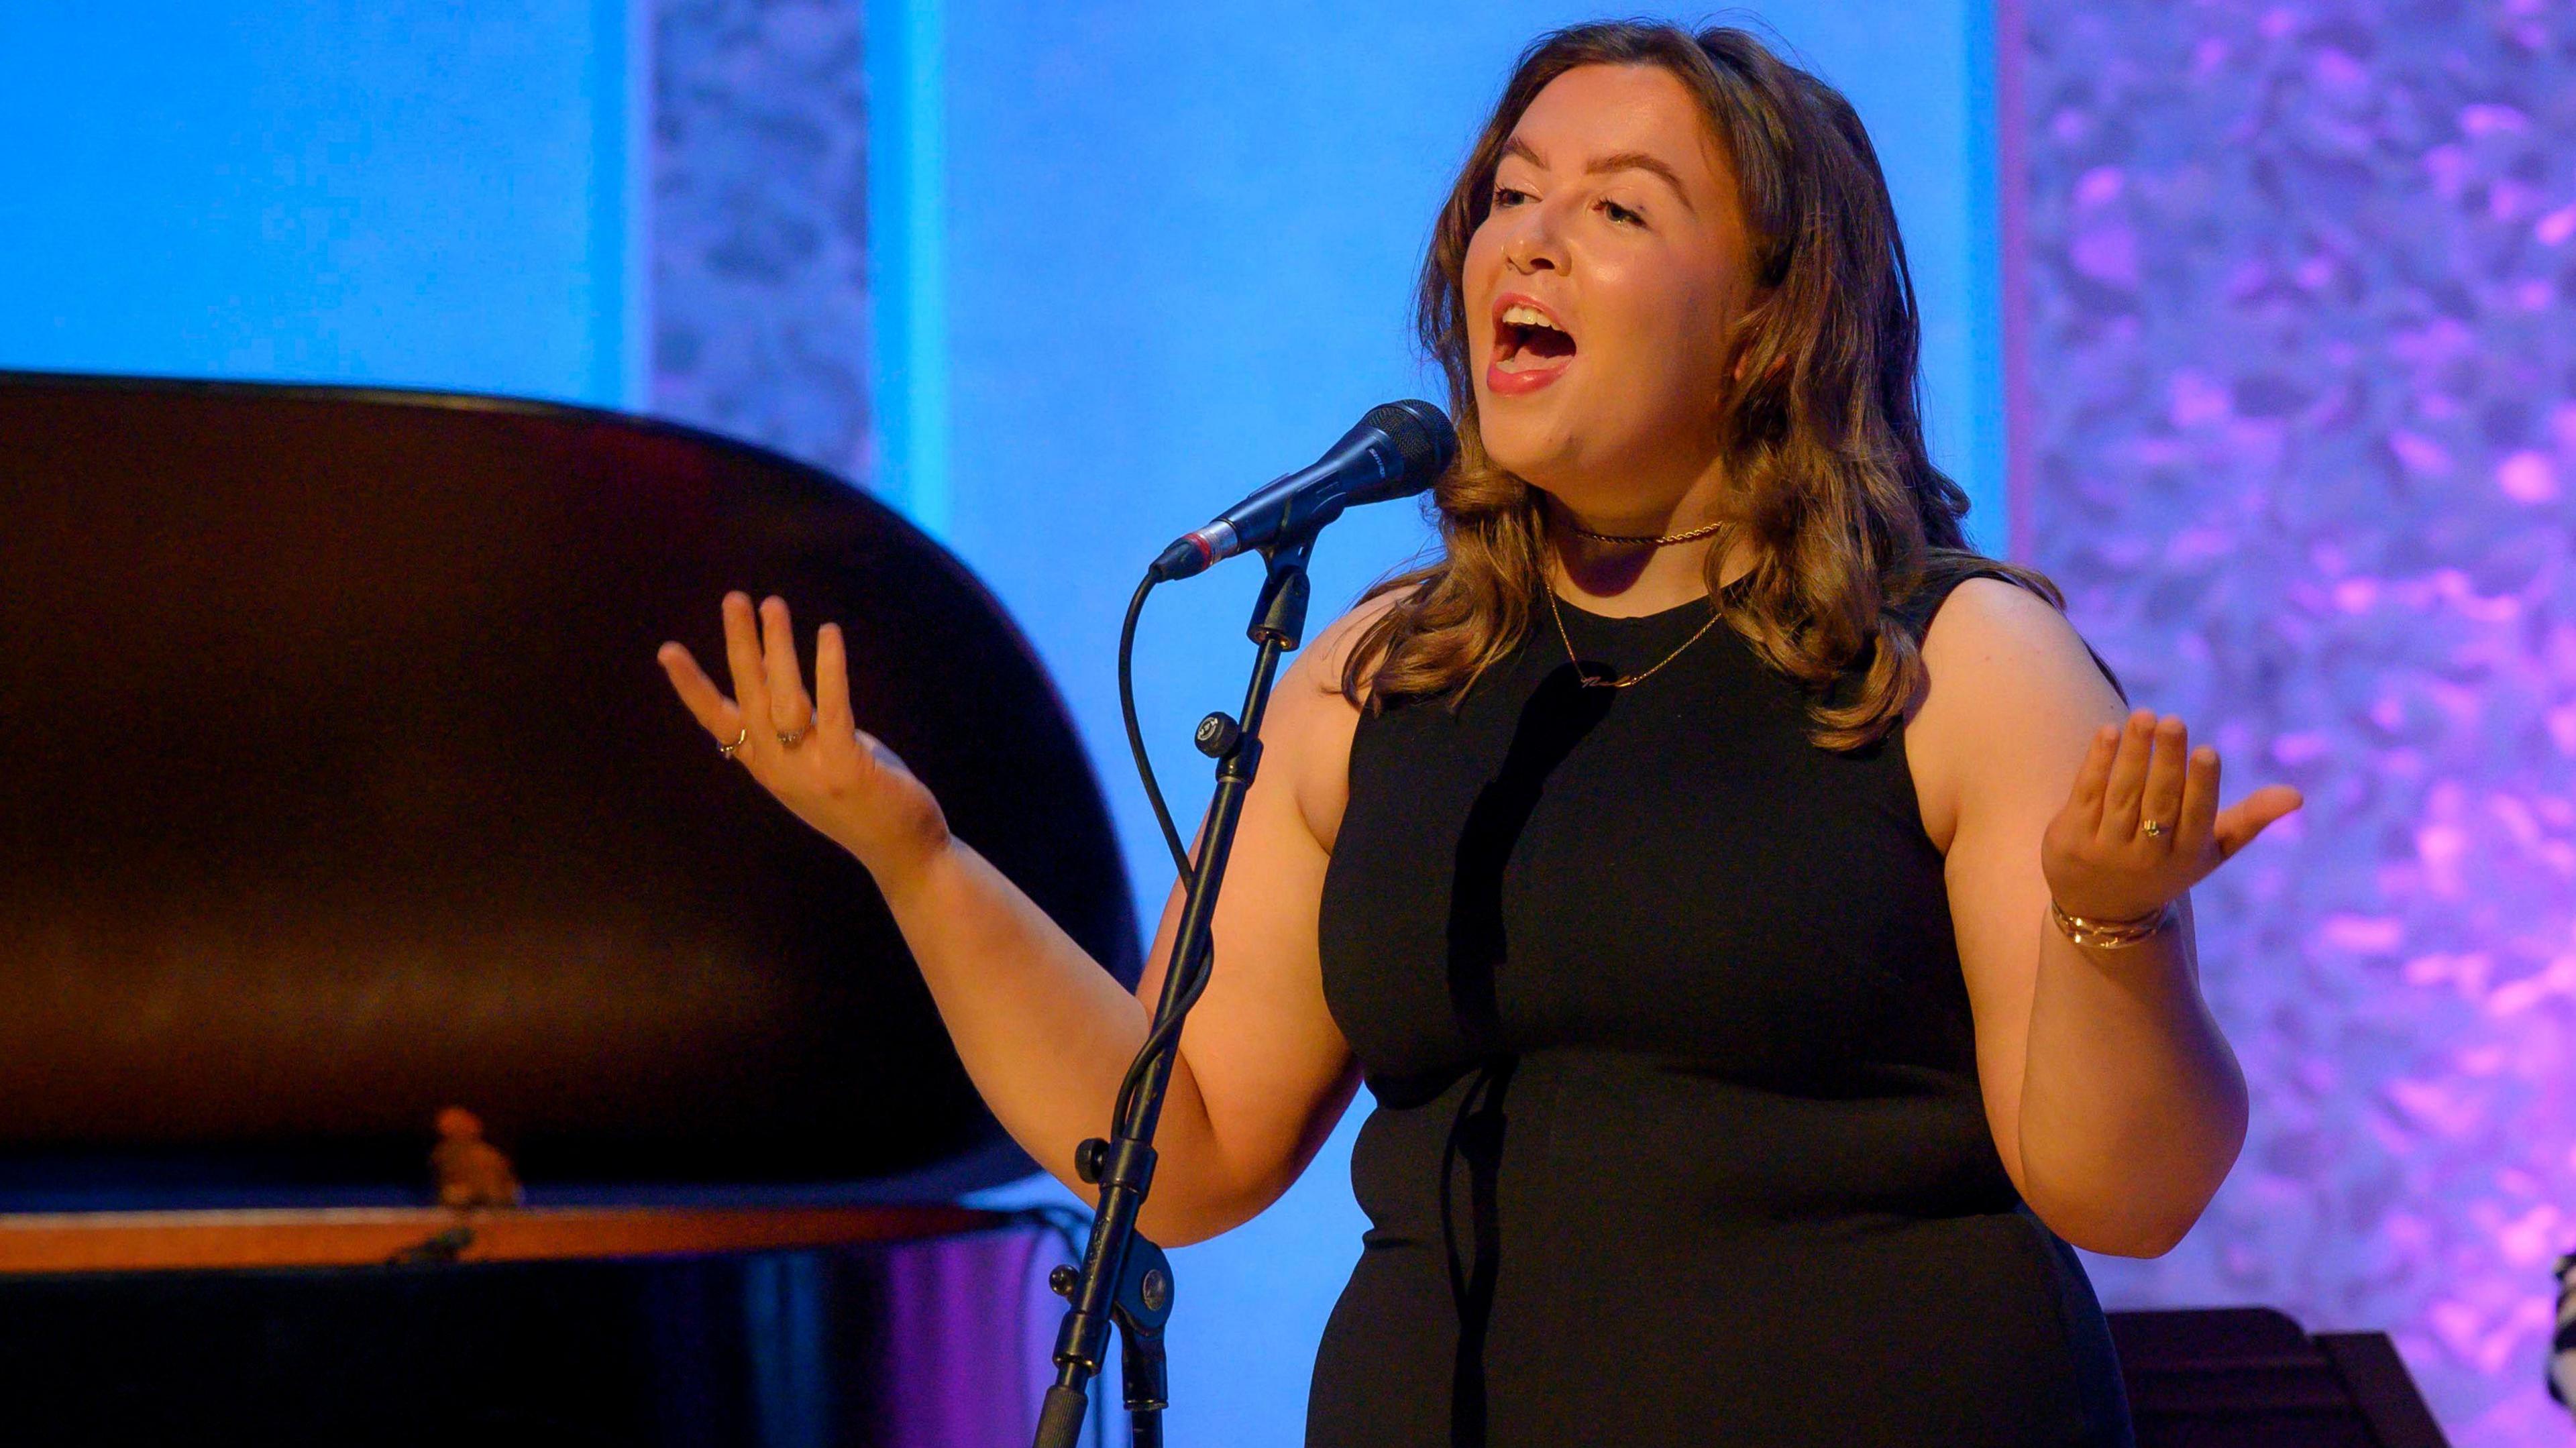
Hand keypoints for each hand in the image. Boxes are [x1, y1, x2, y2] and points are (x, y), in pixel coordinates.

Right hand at [658, 592, 950, 883]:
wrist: (902, 852)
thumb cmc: (861, 797)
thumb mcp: (816, 754)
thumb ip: (795, 718)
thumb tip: (774, 664)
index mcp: (765, 765)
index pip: (718, 721)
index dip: (692, 687)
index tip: (666, 650)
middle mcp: (779, 768)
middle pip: (749, 697)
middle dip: (740, 645)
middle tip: (734, 599)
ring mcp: (810, 770)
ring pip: (785, 699)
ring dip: (778, 648)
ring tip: (773, 604)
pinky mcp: (845, 769)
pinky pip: (833, 710)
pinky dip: (828, 670)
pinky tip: (827, 634)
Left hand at [2041, 709, 2302, 922]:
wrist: (2102, 911)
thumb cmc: (2166, 866)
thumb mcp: (2210, 851)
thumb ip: (2250, 820)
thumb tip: (2297, 795)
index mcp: (2185, 855)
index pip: (2195, 817)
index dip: (2201, 786)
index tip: (2207, 751)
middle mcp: (2146, 854)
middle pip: (2158, 802)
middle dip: (2166, 762)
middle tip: (2173, 722)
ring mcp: (2106, 846)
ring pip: (2121, 794)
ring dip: (2132, 753)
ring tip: (2144, 716)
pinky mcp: (2071, 837)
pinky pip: (2086, 793)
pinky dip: (2097, 762)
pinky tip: (2108, 731)